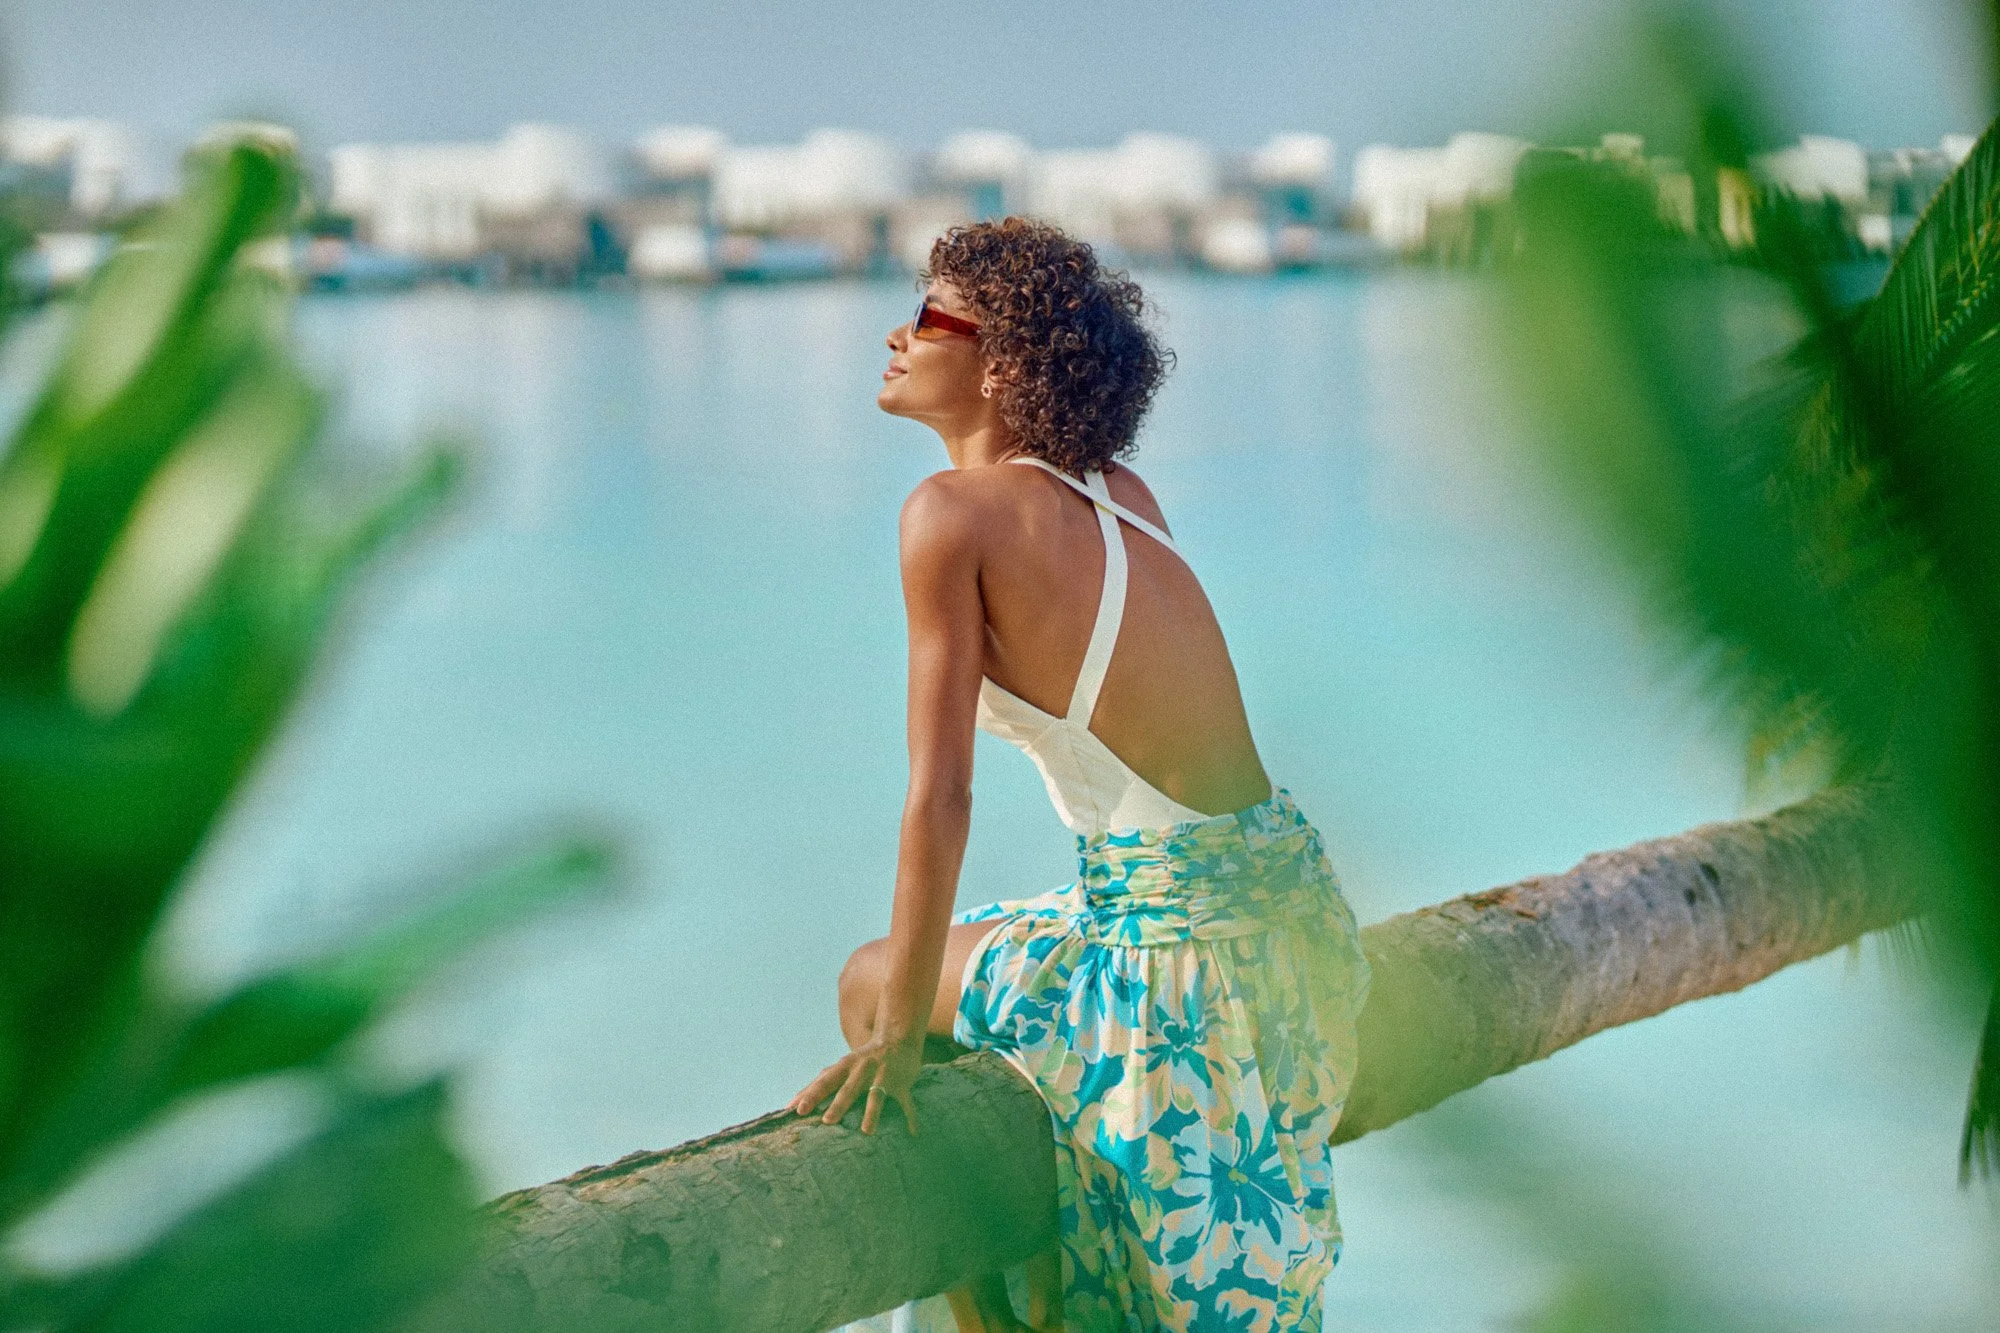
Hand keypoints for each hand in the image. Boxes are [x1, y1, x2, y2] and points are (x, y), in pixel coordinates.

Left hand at [790, 1034, 922, 1134]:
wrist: (897, 1040)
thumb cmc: (860, 1061)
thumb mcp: (839, 1068)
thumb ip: (816, 1085)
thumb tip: (789, 1104)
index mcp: (845, 1066)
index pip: (825, 1081)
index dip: (812, 1095)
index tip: (797, 1110)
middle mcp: (863, 1069)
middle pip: (849, 1088)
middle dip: (839, 1104)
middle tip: (828, 1121)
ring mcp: (883, 1075)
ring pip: (876, 1095)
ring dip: (872, 1113)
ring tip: (867, 1132)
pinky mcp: (902, 1083)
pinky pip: (906, 1102)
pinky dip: (910, 1117)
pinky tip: (912, 1133)